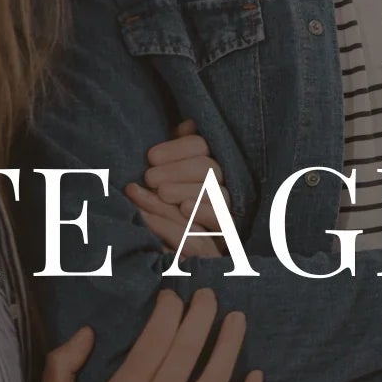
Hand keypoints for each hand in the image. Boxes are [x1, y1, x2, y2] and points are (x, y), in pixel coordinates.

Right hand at [36, 288, 262, 381]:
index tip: (171, 296)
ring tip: (237, 319)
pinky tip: (258, 376)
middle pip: (188, 351)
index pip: (155, 340)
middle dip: (201, 316)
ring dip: (229, 346)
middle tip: (208, 295)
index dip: (167, 312)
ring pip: (215, 381)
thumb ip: (62, 365)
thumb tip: (88, 331)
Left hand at [124, 119, 226, 257]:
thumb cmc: (178, 212)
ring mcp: (230, 209)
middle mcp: (227, 184)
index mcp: (212, 166)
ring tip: (161, 192)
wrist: (192, 257)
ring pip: (215, 192)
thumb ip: (182, 150)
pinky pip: (223, 221)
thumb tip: (186, 124)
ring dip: (186, 190)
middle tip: (150, 178)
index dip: (177, 149)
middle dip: (178, 170)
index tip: (151, 157)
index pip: (201, 146)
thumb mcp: (177, 179)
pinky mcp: (231, 235)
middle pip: (209, 168)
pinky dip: (205, 212)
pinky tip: (184, 208)